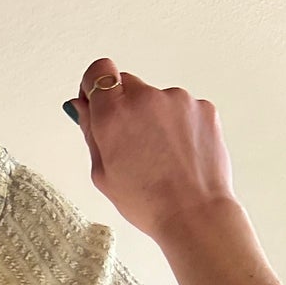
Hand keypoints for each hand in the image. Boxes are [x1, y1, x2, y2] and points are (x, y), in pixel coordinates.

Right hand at [65, 56, 238, 242]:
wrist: (194, 213)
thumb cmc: (147, 202)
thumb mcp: (103, 174)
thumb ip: (91, 132)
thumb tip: (83, 107)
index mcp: (114, 115)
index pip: (98, 71)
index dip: (94, 85)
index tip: (97, 101)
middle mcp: (145, 98)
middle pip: (127, 84)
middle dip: (124, 107)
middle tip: (129, 142)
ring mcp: (178, 100)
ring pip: (157, 99)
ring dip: (154, 119)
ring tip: (160, 156)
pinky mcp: (203, 107)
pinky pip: (182, 109)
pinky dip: (178, 126)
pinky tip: (178, 154)